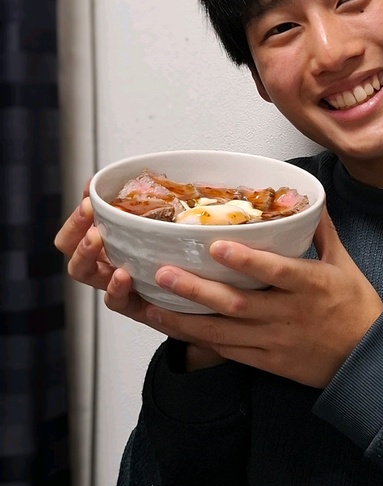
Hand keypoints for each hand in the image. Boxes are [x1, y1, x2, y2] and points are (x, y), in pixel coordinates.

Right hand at [53, 183, 219, 361]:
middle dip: (75, 228)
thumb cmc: (185, 260)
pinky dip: (115, 289)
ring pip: (85, 272)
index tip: (88, 196)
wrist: (209, 302)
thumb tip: (145, 178)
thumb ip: (155, 205)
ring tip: (97, 237)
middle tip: (89, 212)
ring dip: (85, 253)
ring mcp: (118, 285)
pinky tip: (122, 275)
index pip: (78, 226)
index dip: (78, 210)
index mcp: (112, 243)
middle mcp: (108, 263)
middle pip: (70, 248)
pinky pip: (116, 301)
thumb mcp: (171, 226)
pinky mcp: (136, 307)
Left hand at [144, 208, 382, 388]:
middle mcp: (288, 314)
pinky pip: (227, 351)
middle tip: (165, 272)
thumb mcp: (344, 263)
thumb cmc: (357, 307)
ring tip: (152, 304)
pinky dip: (199, 340)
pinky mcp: (267, 361)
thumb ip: (321, 230)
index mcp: (311, 286)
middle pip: (237, 303)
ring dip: (186, 318)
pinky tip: (174, 327)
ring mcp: (275, 341)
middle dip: (197, 290)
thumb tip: (306, 199)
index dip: (246, 260)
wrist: (367, 360)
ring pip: (223, 332)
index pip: (276, 271)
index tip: (216, 245)